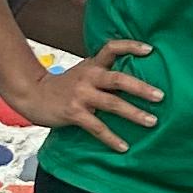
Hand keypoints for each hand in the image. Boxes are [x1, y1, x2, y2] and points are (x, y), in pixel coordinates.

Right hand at [14, 40, 164, 146]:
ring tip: (152, 122)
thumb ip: (103, 73)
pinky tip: (124, 147)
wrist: (32, 95)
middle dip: (141, 88)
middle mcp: (88, 77)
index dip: (130, 46)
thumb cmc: (64, 86)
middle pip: (118, 79)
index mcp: (93, 65)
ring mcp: (81, 95)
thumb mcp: (83, 72)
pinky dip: (112, 138)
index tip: (150, 50)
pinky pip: (97, 127)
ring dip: (134, 113)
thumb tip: (133, 81)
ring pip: (112, 103)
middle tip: (160, 96)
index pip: (112, 48)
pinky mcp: (73, 112)